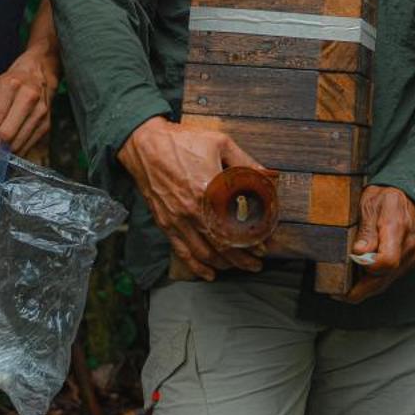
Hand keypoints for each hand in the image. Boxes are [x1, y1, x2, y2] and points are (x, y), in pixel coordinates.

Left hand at [0, 52, 55, 153]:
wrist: (39, 74)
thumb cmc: (11, 84)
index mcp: (10, 85)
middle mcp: (28, 97)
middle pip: (7, 133)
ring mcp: (40, 111)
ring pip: (18, 142)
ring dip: (4, 154)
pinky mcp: (47, 123)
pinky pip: (28, 145)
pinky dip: (16, 152)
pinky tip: (9, 152)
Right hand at [118, 116, 266, 277]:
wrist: (144, 144)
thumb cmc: (182, 141)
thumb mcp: (220, 143)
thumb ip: (246, 162)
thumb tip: (270, 175)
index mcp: (208, 190)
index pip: (234, 226)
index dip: (251, 241)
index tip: (263, 245)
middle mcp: (192, 210)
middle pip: (221, 246)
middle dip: (242, 259)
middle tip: (257, 263)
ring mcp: (177, 219)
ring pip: (203, 253)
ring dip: (224, 264)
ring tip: (239, 267)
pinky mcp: (165, 223)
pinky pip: (181, 251)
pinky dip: (196, 266)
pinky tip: (209, 273)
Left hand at [341, 185, 414, 302]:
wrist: (408, 194)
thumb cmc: (385, 197)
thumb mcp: (369, 204)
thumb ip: (365, 229)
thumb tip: (359, 253)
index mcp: (396, 227)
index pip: (387, 261)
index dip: (367, 267)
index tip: (351, 263)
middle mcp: (408, 245)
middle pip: (384, 278)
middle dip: (360, 289)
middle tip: (337, 293)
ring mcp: (411, 255)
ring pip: (386, 282)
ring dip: (365, 288)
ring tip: (343, 289)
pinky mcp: (409, 261)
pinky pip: (390, 278)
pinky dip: (374, 282)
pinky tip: (358, 279)